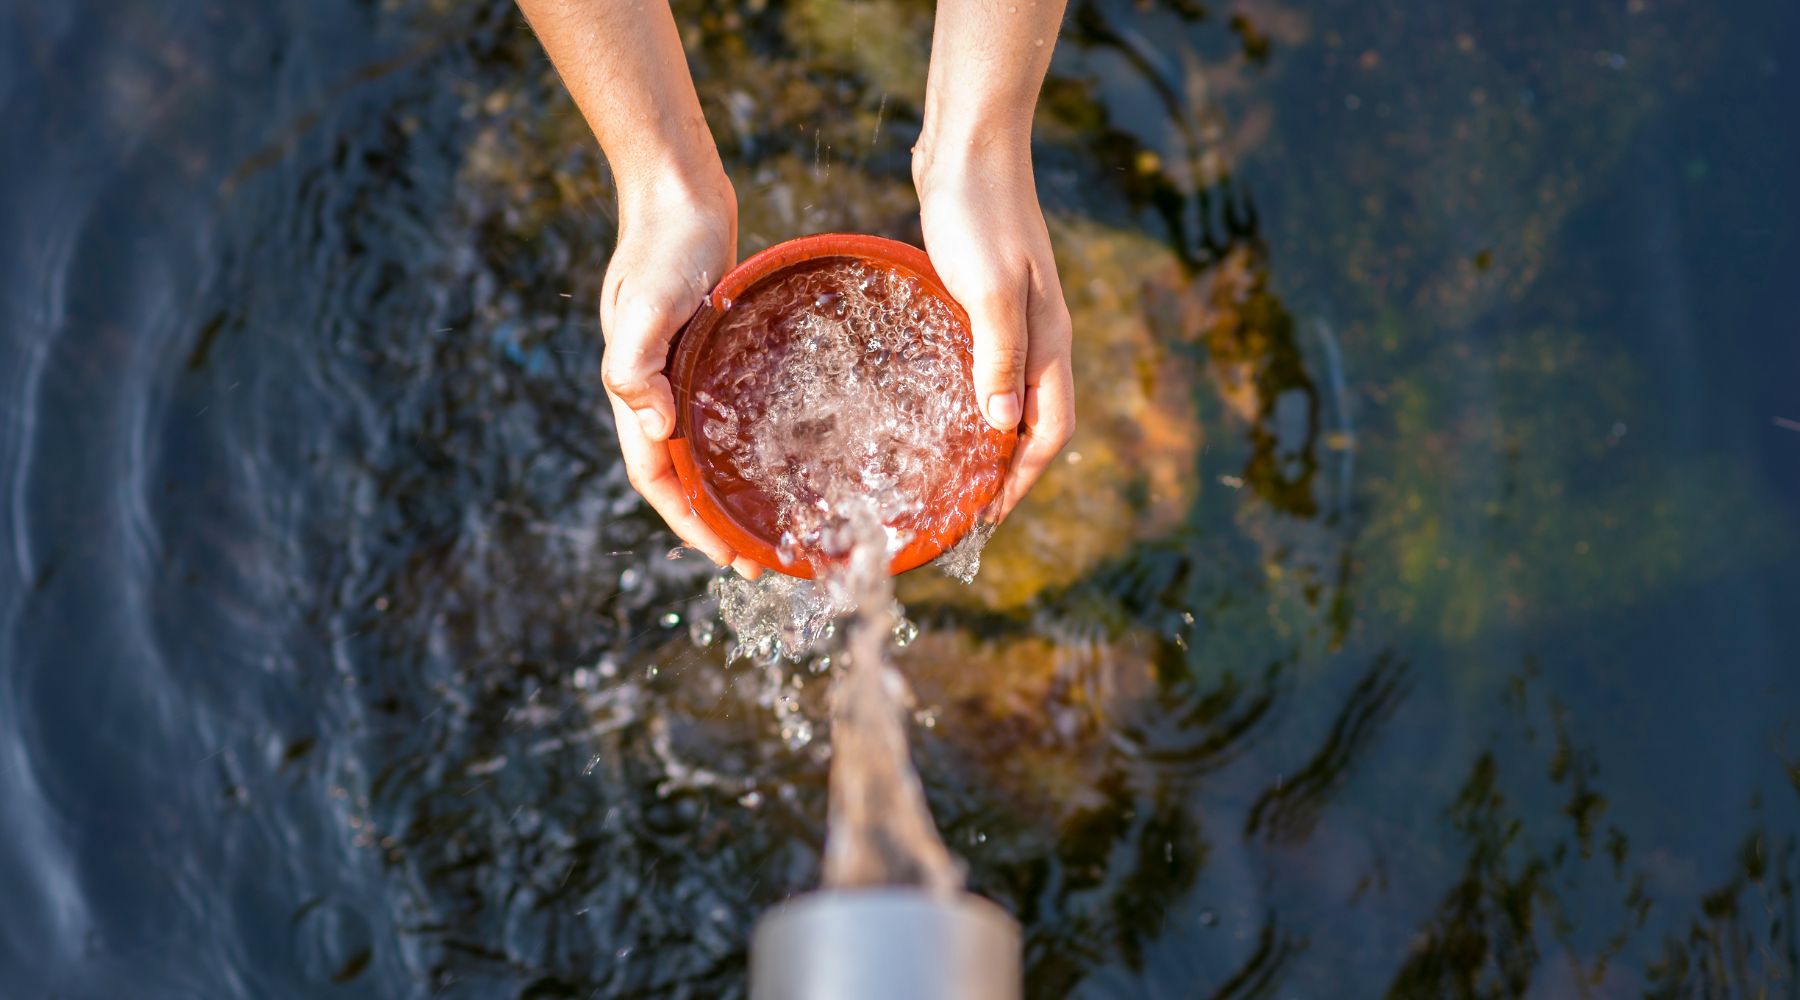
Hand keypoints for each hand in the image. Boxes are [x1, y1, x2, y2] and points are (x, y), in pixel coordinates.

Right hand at [600, 173, 760, 574]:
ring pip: (703, 449)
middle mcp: (657, 390)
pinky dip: (743, 445)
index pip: (657, 477)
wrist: (678, 193)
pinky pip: (723, 414)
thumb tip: (654, 430)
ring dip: (729, 490)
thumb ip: (636, 365)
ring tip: (771, 522)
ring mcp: (682, 372)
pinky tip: (778, 454)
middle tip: (761, 560)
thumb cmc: (663, 245)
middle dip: (715, 523)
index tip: (726, 557)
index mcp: (636, 389)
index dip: (688, 522)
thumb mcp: (646, 304)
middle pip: (681, 475)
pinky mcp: (709, 352)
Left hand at [915, 141, 1075, 521]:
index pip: (1049, 431)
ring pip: (1010, 397)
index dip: (1022, 479)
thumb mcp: (987, 288)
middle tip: (964, 509)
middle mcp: (1039, 337)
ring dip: (989, 440)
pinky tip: (936, 407)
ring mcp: (1014, 319)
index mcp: (1048, 341)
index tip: (987, 517)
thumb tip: (1001, 427)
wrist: (969, 146)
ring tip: (951, 474)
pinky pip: (986, 367)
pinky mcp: (985, 301)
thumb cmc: (978, 213)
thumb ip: (998, 356)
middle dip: (1008, 472)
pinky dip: (970, 399)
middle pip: (1034, 424)